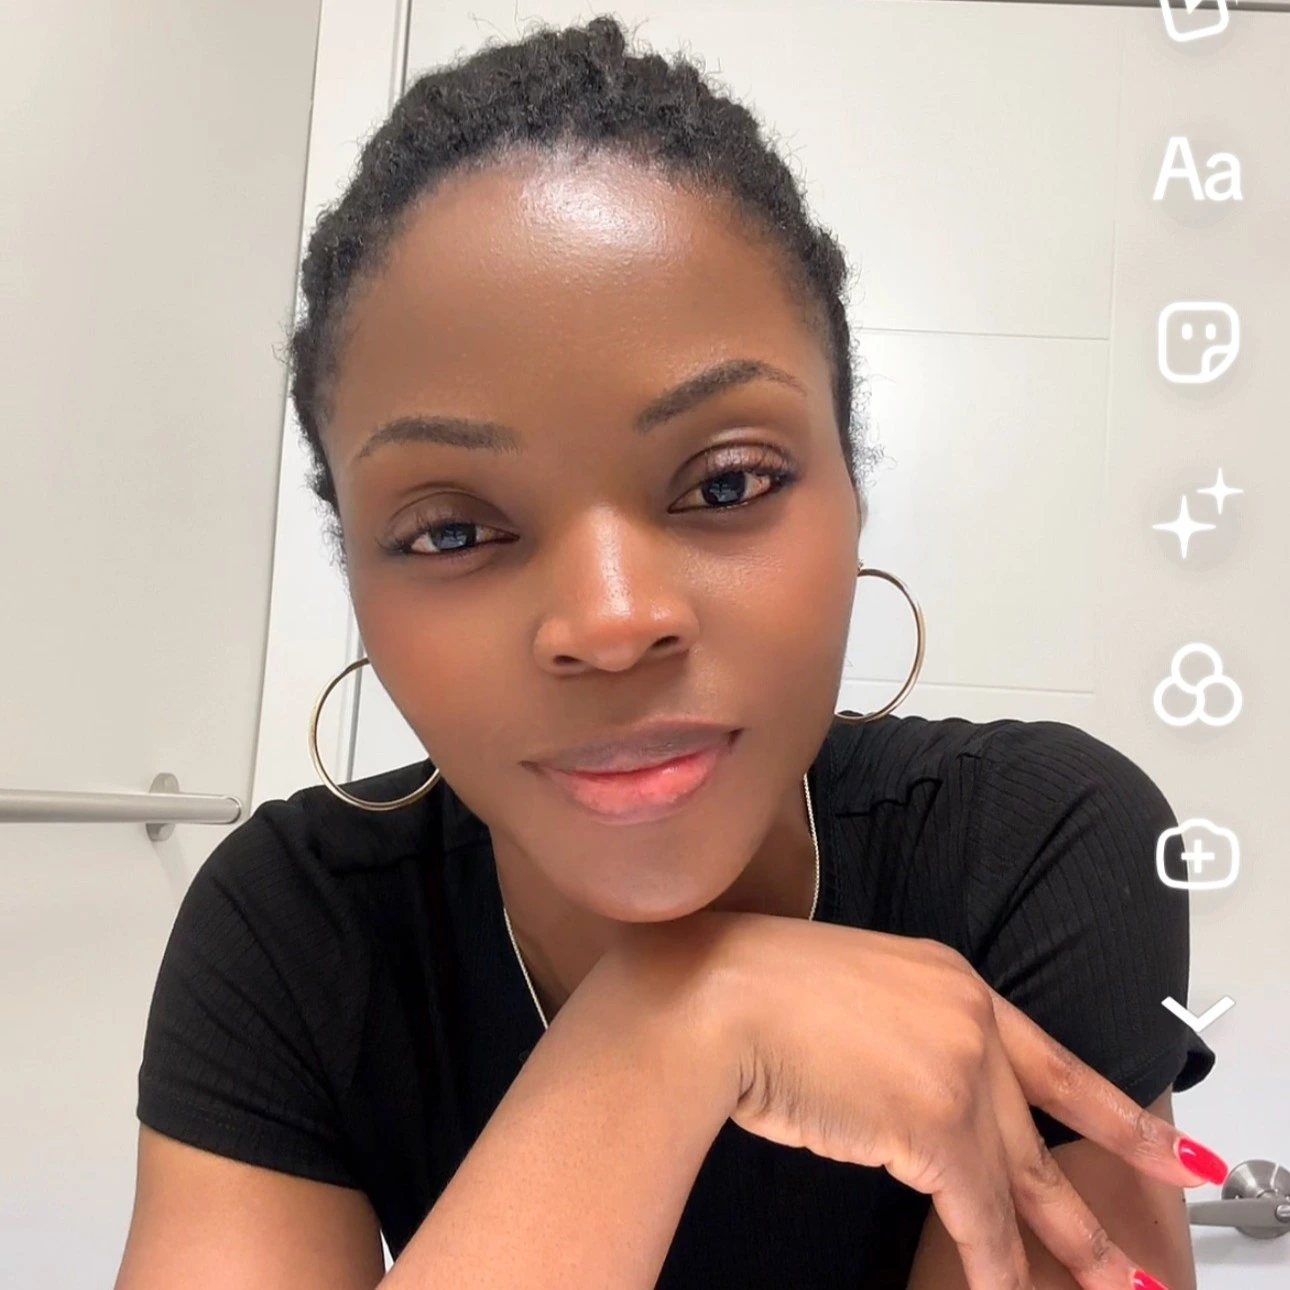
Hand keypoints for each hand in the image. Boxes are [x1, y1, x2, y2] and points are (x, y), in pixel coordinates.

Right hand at [616, 912, 1222, 1289]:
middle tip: (1142, 1252)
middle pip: (1049, 1127)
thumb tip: (916, 1107)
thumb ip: (907, 1043)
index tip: (1164, 1142)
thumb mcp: (855, 999)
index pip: (1051, 1057)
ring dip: (1058, 1245)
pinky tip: (1002, 1289)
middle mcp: (970, 1019)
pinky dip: (992, 1260)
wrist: (717, 996)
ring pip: (1016, 1178)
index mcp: (952, 980)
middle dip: (1099, 1200)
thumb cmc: (758, 991)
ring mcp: (958, 1069)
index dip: (1111, 1108)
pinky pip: (976, 1211)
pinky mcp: (934, 1124)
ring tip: (1105, 1285)